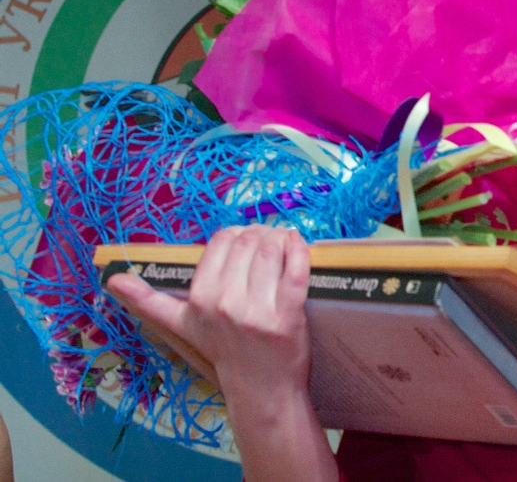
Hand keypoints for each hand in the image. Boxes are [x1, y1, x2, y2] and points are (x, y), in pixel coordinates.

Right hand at [106, 225, 312, 402]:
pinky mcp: (288, 316)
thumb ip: (148, 302)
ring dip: (280, 236)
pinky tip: (296, 243)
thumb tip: (112, 279)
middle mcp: (225, 304)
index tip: (246, 240)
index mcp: (199, 299)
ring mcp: (257, 311)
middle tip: (268, 239)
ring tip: (283, 241)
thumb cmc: (221, 350)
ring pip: (272, 249)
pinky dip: (299, 248)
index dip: (236, 233)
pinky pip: (297, 269)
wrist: (259, 388)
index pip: (221, 241)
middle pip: (248, 240)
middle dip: (261, 232)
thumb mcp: (181, 327)